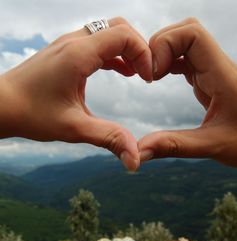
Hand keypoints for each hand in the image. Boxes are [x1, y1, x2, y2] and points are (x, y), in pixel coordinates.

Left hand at [0, 17, 151, 170]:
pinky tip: (122, 72)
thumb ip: (109, 139)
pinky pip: (99, 43)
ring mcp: (69, 44)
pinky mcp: (67, 52)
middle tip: (146, 73)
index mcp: (78, 55)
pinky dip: (116, 54)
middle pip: (119, 27)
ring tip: (137, 74)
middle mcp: (74, 42)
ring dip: (128, 49)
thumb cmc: (31, 114)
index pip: (124, 36)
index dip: (143, 54)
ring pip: (109, 32)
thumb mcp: (74, 128)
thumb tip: (135, 160)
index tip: (148, 79)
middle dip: (139, 48)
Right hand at [138, 18, 236, 168]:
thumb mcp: (212, 146)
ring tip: (150, 77)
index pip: (193, 34)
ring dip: (163, 53)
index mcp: (222, 75)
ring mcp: (214, 70)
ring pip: (184, 41)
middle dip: (160, 45)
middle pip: (185, 31)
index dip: (166, 44)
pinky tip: (159, 78)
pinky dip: (168, 62)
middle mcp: (218, 66)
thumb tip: (140, 151)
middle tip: (147, 74)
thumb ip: (174, 146)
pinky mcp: (209, 78)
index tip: (153, 75)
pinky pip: (185, 58)